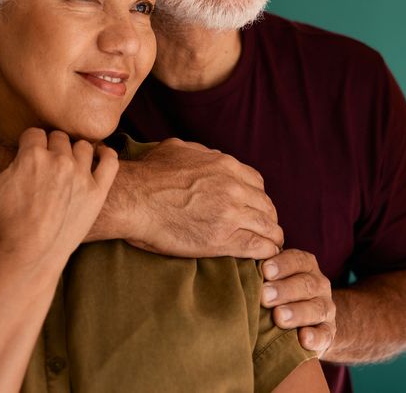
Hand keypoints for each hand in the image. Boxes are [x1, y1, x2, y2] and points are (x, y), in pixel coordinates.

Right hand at [0, 123, 118, 264]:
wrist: (29, 256)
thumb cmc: (2, 223)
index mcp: (32, 156)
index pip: (35, 133)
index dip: (28, 145)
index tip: (26, 158)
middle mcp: (59, 161)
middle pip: (59, 137)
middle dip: (50, 147)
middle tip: (44, 166)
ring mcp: (81, 176)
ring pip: (83, 146)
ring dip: (74, 152)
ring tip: (66, 166)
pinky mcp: (97, 192)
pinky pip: (110, 162)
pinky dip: (106, 155)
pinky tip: (99, 157)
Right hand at [112, 138, 283, 258]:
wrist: (133, 199)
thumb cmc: (148, 175)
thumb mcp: (178, 149)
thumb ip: (200, 152)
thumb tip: (207, 155)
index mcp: (225, 166)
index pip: (257, 183)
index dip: (256, 197)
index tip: (252, 208)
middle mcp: (234, 188)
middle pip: (266, 206)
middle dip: (266, 217)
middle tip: (263, 229)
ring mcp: (231, 214)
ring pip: (268, 227)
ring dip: (271, 236)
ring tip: (270, 245)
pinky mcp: (223, 239)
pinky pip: (258, 247)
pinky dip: (266, 251)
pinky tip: (264, 256)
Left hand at [261, 249, 335, 355]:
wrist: (307, 322)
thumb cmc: (278, 295)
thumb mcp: (272, 279)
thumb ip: (261, 273)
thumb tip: (236, 269)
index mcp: (305, 266)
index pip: (297, 260)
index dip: (282, 264)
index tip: (265, 270)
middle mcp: (319, 284)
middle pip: (306, 284)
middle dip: (285, 289)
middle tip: (265, 295)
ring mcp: (326, 309)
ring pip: (316, 309)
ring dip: (297, 312)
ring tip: (279, 317)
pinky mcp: (328, 332)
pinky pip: (325, 335)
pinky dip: (315, 337)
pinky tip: (303, 338)